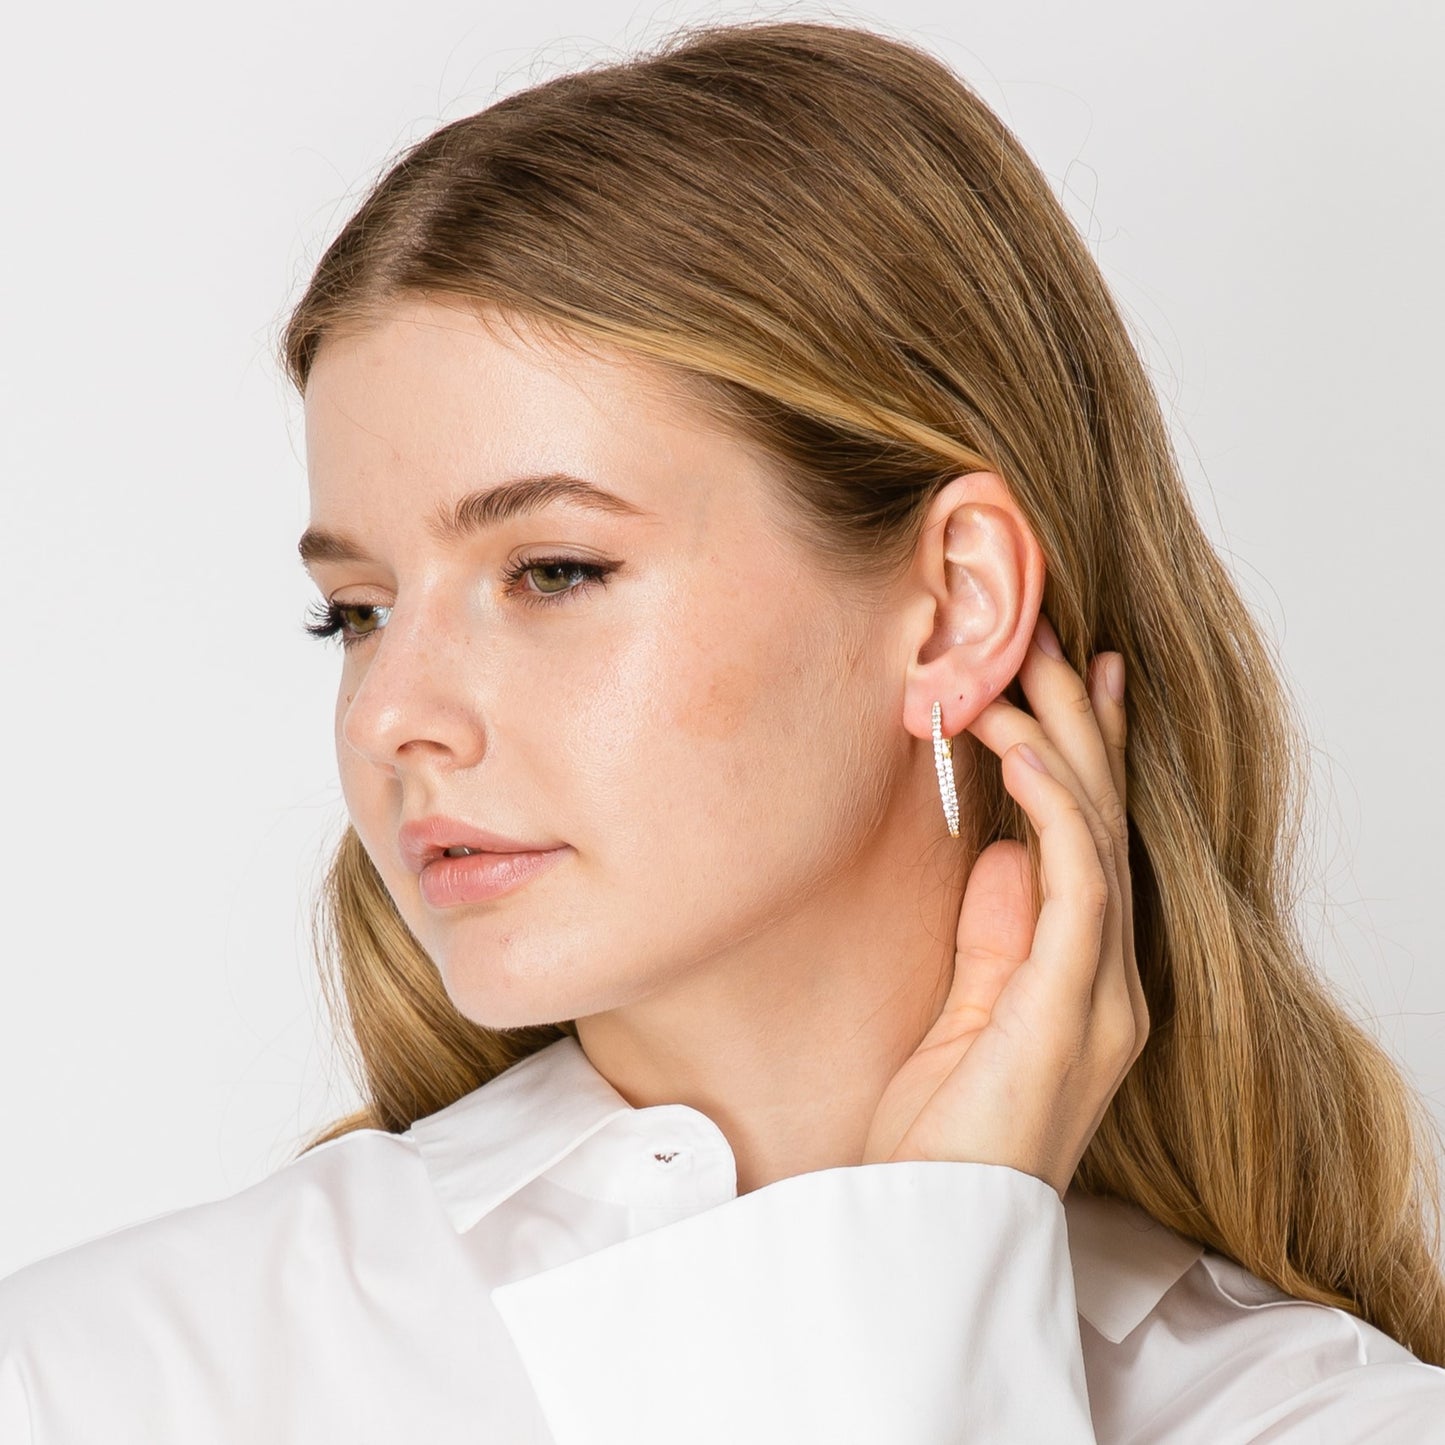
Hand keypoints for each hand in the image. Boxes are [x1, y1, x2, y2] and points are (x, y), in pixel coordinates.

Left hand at [860, 614, 1146, 1198]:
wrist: (928, 1235)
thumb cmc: (937, 1135)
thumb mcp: (963, 1013)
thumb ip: (995, 934)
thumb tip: (1001, 850)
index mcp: (1083, 978)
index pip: (1092, 841)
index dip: (1088, 755)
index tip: (1075, 677)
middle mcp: (1108, 980)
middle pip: (1102, 822)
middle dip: (1079, 723)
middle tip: (1049, 637)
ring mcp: (1101, 996)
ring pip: (1097, 838)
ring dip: (1063, 745)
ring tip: (1022, 667)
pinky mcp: (1071, 1010)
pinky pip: (1078, 889)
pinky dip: (1056, 812)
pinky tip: (1025, 752)